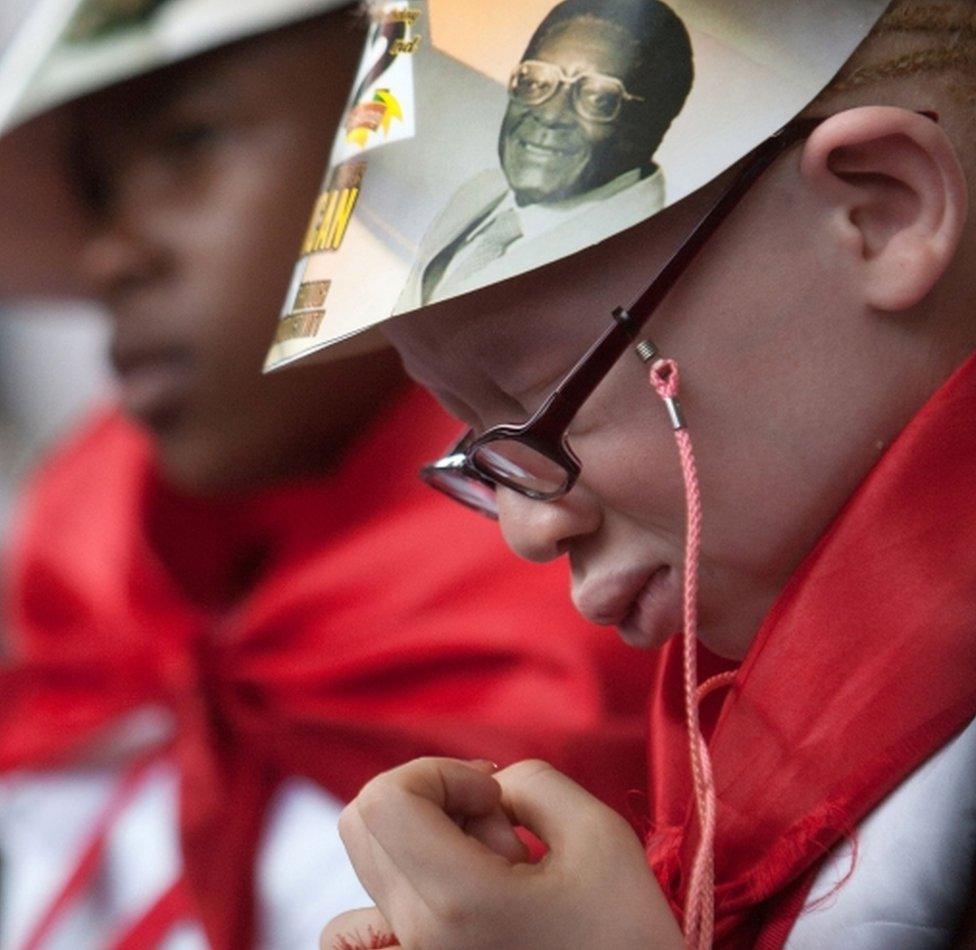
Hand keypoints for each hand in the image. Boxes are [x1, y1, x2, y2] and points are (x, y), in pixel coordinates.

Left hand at [322, 757, 682, 949]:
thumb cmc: (627, 940)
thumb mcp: (600, 836)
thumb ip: (531, 781)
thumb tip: (486, 788)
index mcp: (455, 902)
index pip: (386, 799)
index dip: (439, 773)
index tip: (495, 798)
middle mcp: (414, 941)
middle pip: (365, 824)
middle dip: (434, 801)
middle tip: (500, 831)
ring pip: (368, 873)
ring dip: (426, 850)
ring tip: (496, 881)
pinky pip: (365, 930)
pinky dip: (406, 896)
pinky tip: (466, 906)